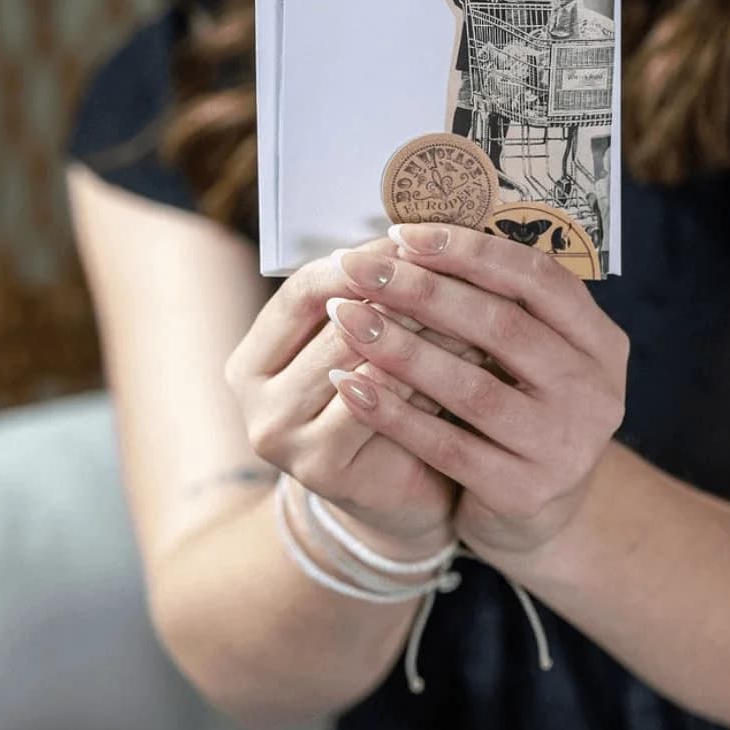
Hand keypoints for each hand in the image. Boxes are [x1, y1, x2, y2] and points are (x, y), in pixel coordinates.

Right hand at [224, 238, 481, 553]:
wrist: (398, 497)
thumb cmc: (385, 404)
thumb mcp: (364, 348)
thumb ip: (372, 302)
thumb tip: (417, 232)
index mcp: (252, 358)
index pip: (303, 288)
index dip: (364, 262)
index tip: (419, 240)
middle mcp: (254, 400)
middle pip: (336, 322)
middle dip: (404, 292)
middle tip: (460, 267)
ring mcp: (282, 438)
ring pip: (364, 361)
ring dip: (425, 328)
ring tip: (477, 304)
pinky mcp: (321, 469)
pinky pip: (385, 405)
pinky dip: (431, 373)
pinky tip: (474, 355)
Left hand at [326, 224, 628, 558]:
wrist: (537, 515)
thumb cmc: (520, 409)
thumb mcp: (534, 356)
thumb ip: (498, 303)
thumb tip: (413, 236)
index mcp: (600, 342)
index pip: (537, 277)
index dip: (468, 251)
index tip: (400, 234)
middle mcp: (594, 391)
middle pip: (500, 325)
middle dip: (420, 290)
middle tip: (357, 268)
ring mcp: (564, 446)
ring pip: (470, 386)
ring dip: (398, 347)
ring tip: (345, 318)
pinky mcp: (524, 492)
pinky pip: (446, 445)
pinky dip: (392, 411)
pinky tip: (349, 384)